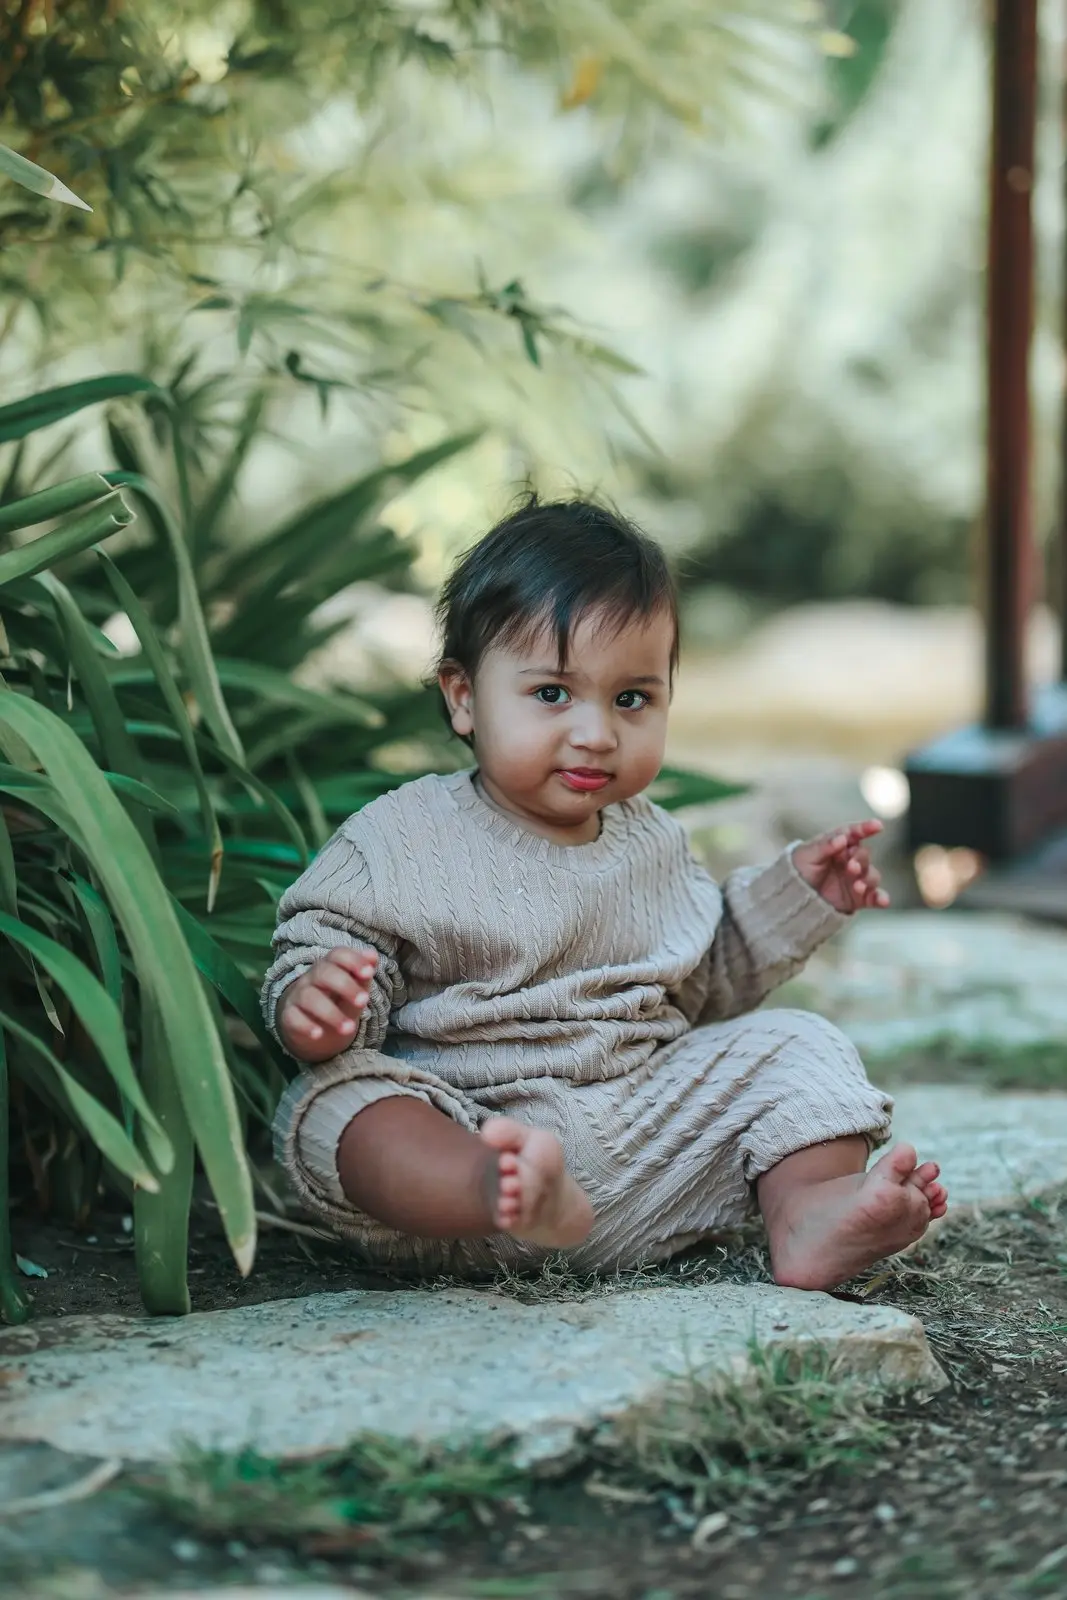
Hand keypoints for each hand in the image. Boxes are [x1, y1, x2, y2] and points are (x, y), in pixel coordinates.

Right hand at [278, 946, 378, 1061]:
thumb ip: (363, 975)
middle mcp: (312, 977)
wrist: (316, 1025)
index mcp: (331, 966)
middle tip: (364, 1002)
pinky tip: (319, 1034)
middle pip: (324, 973)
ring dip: (331, 1014)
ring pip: (310, 998)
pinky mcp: (289, 1016)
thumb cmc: (339, 1000)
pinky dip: (306, 1026)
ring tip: (350, 1029)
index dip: (353, 960)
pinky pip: (294, 1017)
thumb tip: (373, 956)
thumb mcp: (355, 989)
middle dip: (345, 986)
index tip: (369, 973)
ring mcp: (299, 996)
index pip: (338, 954)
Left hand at [791, 821, 889, 914]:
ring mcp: (856, 879)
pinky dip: (881, 898)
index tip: (877, 825)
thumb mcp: (807, 855)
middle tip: (851, 866)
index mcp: (838, 845)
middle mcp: (850, 860)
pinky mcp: (858, 898)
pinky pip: (874, 897)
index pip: (854, 833)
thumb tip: (842, 838)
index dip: (866, 828)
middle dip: (861, 859)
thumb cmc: (799, 869)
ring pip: (872, 876)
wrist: (793, 897)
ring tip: (858, 886)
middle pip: (864, 855)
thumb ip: (825, 846)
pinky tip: (883, 901)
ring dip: (868, 880)